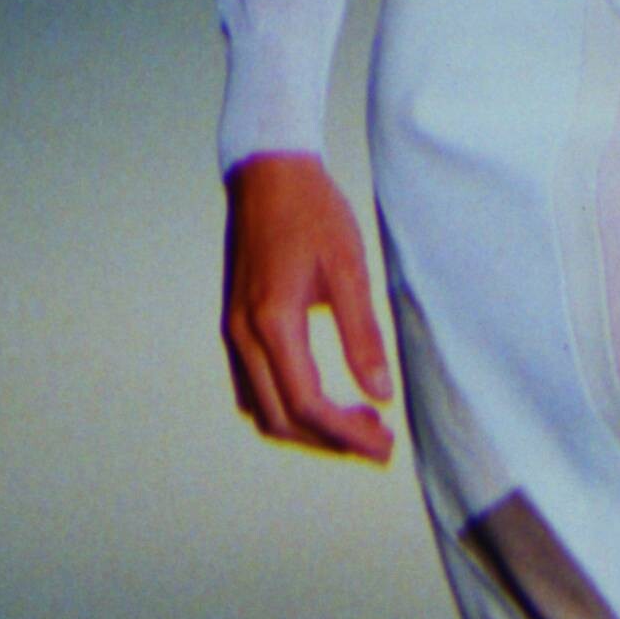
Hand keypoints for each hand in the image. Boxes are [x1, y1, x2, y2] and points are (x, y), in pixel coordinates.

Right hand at [222, 152, 394, 461]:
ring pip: (263, 409)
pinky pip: (253, 387)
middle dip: (331, 440)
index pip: (306, 404)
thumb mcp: (349, 269)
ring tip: (359, 423)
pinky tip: (325, 398)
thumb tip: (380, 394)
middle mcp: (243, 334)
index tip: (384, 445)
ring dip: (308, 428)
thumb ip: (363, 334)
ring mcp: (234, 331)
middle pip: (281, 417)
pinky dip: (288, 407)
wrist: (267, 173)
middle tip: (380, 444)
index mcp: (272, 322)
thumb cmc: (312, 213)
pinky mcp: (236, 325)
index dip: (345, 434)